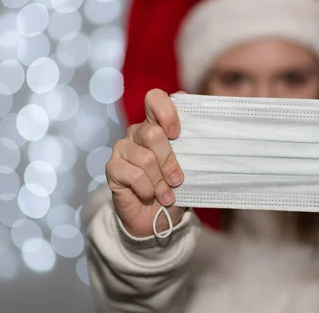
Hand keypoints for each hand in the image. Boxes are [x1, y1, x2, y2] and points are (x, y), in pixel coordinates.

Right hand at [106, 89, 185, 237]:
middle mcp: (137, 132)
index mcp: (156, 124)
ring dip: (160, 181)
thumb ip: (193, 146)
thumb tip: (206, 130)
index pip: (155, 99)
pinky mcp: (112, 168)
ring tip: (166, 195)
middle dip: (169, 161)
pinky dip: (147, 190)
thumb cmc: (173, 188)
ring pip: (145, 158)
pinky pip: (133, 175)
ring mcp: (122, 149)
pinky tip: (149, 196)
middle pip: (153, 133)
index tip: (177, 133)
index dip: (166, 112)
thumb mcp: (189, 167)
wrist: (155, 219)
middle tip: (178, 180)